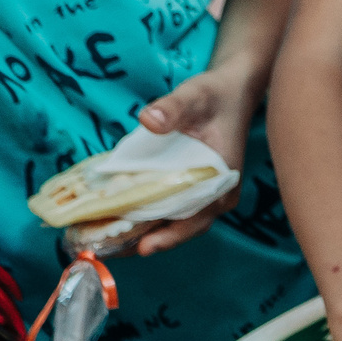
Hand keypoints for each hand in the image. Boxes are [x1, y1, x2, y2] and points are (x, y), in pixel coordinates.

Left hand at [127, 68, 254, 255]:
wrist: (232, 90)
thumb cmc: (215, 95)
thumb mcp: (195, 95)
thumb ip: (173, 107)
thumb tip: (148, 119)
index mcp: (223, 179)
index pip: (198, 217)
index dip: (171, 235)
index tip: (144, 247)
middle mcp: (218, 194)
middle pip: (182, 228)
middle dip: (148, 240)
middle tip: (110, 250)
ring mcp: (207, 194)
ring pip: (176, 223)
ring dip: (146, 232)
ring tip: (109, 241)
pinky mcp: (195, 189)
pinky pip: (172, 210)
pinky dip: (149, 217)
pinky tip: (121, 218)